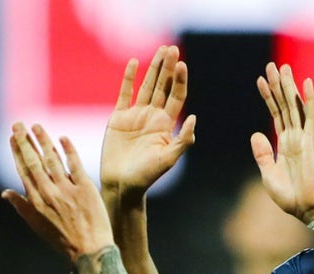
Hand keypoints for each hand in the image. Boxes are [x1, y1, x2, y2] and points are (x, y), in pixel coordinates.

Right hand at [1, 123, 113, 262]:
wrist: (89, 251)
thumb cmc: (62, 240)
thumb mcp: (37, 226)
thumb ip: (21, 206)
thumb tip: (5, 193)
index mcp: (36, 201)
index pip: (23, 170)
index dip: (17, 152)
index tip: (12, 137)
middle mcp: (49, 193)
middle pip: (34, 162)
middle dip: (25, 141)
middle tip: (18, 124)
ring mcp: (67, 190)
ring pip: (52, 160)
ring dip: (43, 140)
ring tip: (36, 126)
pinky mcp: (85, 189)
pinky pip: (75, 165)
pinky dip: (68, 151)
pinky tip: (62, 138)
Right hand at [100, 45, 196, 194]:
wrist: (121, 185)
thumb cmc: (146, 176)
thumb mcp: (168, 159)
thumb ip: (182, 140)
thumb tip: (194, 118)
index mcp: (166, 125)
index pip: (176, 96)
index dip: (179, 80)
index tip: (182, 64)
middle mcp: (153, 117)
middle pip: (162, 86)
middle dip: (167, 68)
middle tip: (172, 48)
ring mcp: (136, 115)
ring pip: (146, 86)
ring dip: (153, 68)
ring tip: (160, 50)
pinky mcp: (118, 117)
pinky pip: (124, 93)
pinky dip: (128, 78)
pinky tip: (134, 63)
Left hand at [250, 63, 313, 223]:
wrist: (307, 208)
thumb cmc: (290, 196)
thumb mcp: (269, 174)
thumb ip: (263, 154)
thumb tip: (256, 134)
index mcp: (285, 144)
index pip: (276, 115)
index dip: (269, 98)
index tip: (261, 81)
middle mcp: (295, 137)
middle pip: (285, 105)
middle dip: (278, 85)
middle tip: (273, 65)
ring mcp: (304, 138)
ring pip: (296, 106)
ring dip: (290, 86)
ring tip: (284, 68)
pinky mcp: (311, 142)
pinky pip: (311, 116)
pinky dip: (309, 99)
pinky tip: (307, 83)